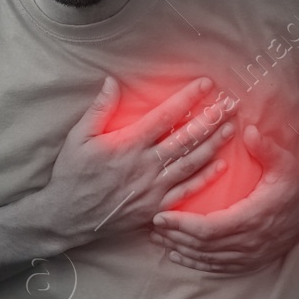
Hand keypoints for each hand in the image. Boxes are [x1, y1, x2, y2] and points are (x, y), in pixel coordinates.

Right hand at [34, 75, 236, 250]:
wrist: (67, 216)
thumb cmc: (72, 174)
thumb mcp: (77, 137)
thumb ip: (98, 109)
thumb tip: (112, 82)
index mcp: (128, 145)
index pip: (165, 116)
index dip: (187, 98)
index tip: (206, 84)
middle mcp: (145, 165)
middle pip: (186, 138)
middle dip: (211, 119)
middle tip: (231, 104)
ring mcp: (153, 188)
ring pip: (191, 162)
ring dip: (214, 144)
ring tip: (231, 127)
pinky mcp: (155, 207)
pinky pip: (186, 191)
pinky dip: (205, 178)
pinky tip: (220, 164)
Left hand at [149, 125, 298, 274]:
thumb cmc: (296, 181)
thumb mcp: (284, 162)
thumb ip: (265, 147)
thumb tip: (248, 130)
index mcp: (253, 217)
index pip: (208, 229)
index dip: (181, 225)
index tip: (159, 216)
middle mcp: (252, 241)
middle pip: (203, 246)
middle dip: (174, 237)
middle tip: (150, 226)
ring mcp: (254, 254)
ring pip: (210, 259)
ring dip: (182, 251)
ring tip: (158, 240)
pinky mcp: (255, 260)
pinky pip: (221, 268)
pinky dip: (198, 264)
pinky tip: (180, 257)